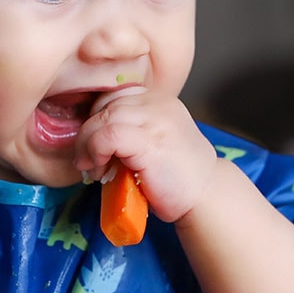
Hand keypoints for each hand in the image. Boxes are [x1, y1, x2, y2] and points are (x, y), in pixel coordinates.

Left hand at [75, 86, 219, 223]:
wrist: (206, 197)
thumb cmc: (176, 177)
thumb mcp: (153, 142)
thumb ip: (129, 130)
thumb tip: (87, 136)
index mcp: (159, 100)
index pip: (114, 95)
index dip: (96, 119)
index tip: (94, 146)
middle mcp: (158, 103)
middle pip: (105, 104)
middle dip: (88, 132)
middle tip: (88, 160)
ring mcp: (156, 119)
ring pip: (102, 117)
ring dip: (87, 144)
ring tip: (94, 168)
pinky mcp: (150, 140)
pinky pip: (108, 135)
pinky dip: (95, 151)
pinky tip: (100, 169)